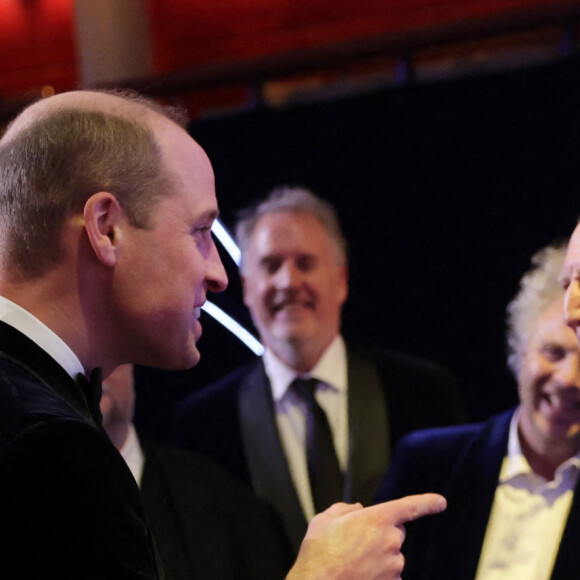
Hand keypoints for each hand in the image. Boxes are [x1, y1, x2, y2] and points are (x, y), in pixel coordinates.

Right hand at [286, 493, 445, 579]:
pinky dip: (376, 574)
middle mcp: (391, 541)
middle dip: (382, 534)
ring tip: (351, 562)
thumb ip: (345, 509)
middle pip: (396, 532)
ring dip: (378, 557)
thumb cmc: (319, 553)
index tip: (441, 502)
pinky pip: (388, 575)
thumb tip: (356, 510)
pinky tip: (356, 574)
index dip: (428, 502)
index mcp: (378, 519)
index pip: (410, 506)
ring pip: (392, 556)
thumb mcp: (325, 519)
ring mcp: (393, 567)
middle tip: (356, 542)